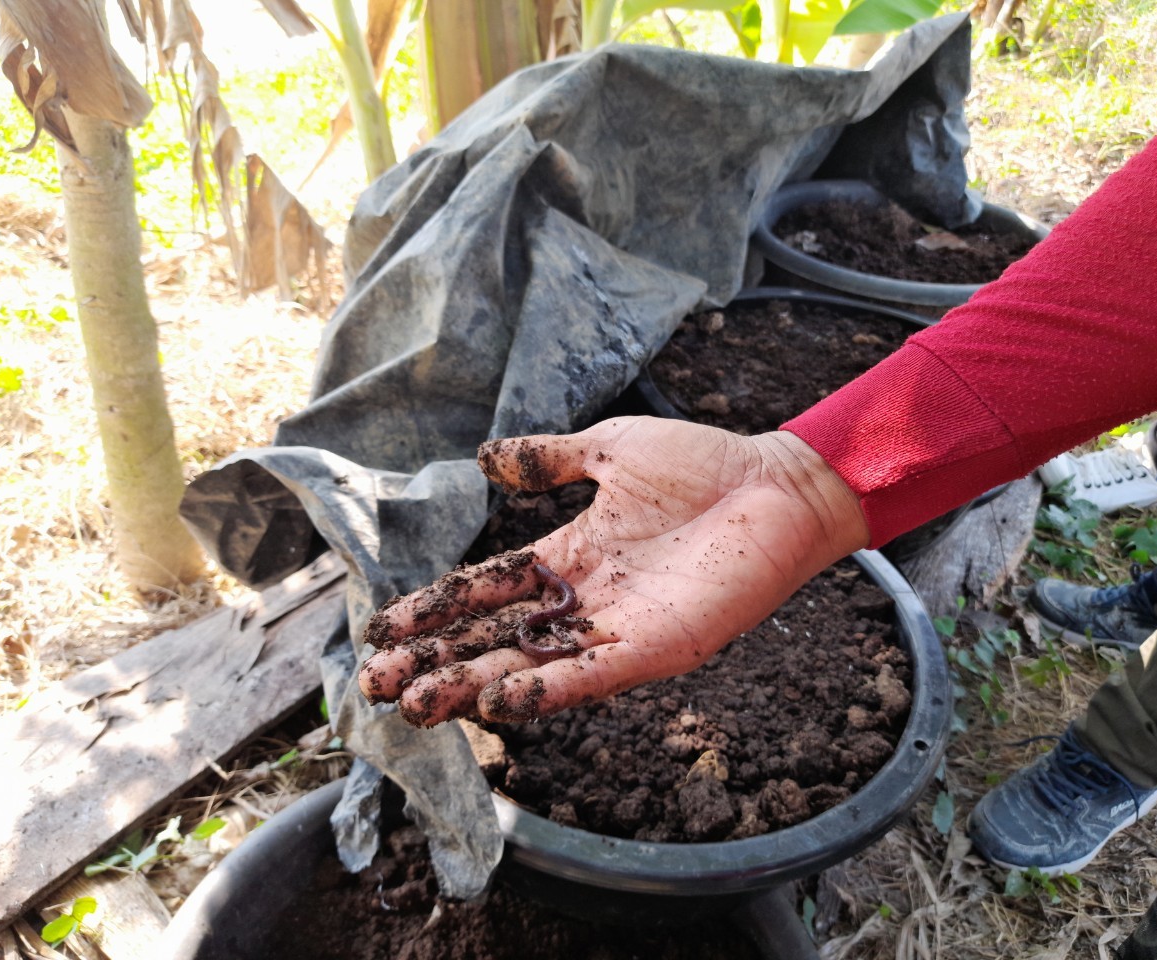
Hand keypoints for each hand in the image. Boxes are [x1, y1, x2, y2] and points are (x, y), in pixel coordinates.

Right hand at [358, 416, 867, 725]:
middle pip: (496, 639)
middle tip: (378, 689)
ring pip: (533, 664)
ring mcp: (619, 626)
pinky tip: (502, 705)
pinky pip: (594, 674)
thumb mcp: (611, 449)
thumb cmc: (704, 462)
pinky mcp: (660, 645)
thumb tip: (485, 459)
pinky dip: (549, 690)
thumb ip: (549, 459)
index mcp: (570, 555)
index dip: (435, 610)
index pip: (487, 589)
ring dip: (475, 687)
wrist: (778, 482)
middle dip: (436, 663)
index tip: (381, 630)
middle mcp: (585, 599)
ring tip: (420, 707)